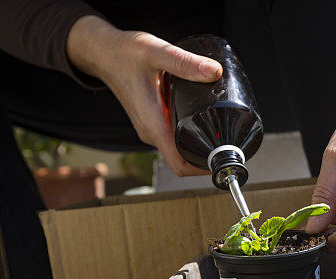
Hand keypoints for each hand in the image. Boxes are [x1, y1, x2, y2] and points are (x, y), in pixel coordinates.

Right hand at [66, 16, 221, 175]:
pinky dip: (191, 133)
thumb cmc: (124, 53)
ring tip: (223, 129)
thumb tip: (215, 72)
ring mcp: (151, 128)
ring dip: (200, 145)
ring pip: (180, 149)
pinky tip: (205, 118)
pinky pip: (175, 136)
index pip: (180, 165)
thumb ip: (184, 62)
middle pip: (184, 160)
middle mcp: (151, 132)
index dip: (204, 168)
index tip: (225, 159)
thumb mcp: (155, 52)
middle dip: (208, 157)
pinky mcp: (153, 121)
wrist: (102, 52)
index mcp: (153, 125)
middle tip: (233, 141)